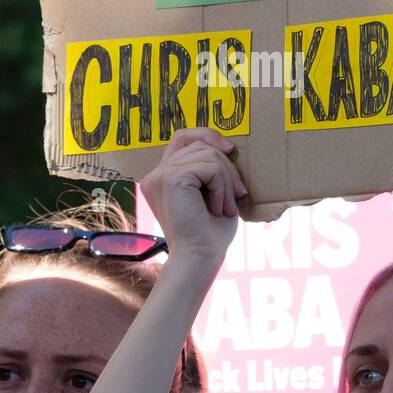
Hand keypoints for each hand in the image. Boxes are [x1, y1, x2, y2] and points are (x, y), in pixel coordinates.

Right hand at [140, 128, 246, 264]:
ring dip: (226, 181)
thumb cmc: (209, 232)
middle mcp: (156, 174)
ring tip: (225, 207)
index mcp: (162, 177)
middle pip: (199, 144)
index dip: (207, 135)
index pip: (183, 137)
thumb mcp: (212, 191)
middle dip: (226, 166)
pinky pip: (209, 167)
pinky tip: (217, 207)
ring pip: (207, 154)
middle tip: (237, 195)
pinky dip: (221, 187)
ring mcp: (160, 175)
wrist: (200, 257)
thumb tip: (226, 146)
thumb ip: (211, 167)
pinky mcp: (170, 178)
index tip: (229, 150)